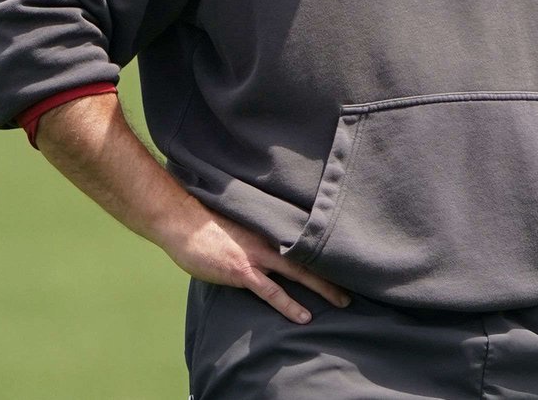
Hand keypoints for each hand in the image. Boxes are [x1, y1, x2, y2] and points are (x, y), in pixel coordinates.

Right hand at [161, 208, 349, 324]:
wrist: (183, 221)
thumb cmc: (205, 224)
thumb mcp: (237, 224)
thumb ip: (255, 234)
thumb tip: (266, 243)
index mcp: (268, 228)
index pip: (304, 240)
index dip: (323, 250)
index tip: (343, 258)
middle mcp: (269, 240)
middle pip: (310, 256)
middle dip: (334, 271)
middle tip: (355, 284)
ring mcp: (257, 256)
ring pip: (299, 273)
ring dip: (323, 288)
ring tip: (343, 301)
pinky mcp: (243, 271)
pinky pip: (272, 292)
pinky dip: (290, 305)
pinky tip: (305, 316)